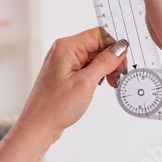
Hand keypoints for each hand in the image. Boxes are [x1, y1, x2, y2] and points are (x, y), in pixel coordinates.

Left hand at [0, 27, 127, 161]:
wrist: (39, 126)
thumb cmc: (54, 107)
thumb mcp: (86, 83)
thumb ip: (105, 62)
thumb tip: (120, 47)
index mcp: (66, 47)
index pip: (98, 35)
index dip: (114, 47)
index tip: (122, 63)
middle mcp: (64, 51)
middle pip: (97, 45)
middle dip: (111, 59)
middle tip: (118, 76)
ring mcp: (64, 62)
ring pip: (94, 56)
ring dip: (106, 68)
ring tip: (110, 82)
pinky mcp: (66, 73)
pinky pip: (87, 66)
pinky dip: (98, 74)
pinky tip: (100, 85)